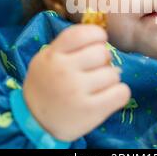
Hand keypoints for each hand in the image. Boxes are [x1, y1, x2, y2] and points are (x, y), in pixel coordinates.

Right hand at [23, 24, 130, 141]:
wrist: (35, 121)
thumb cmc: (47, 85)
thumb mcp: (47, 59)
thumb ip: (68, 46)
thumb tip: (103, 41)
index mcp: (52, 55)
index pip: (82, 34)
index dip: (97, 35)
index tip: (98, 42)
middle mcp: (63, 71)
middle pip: (102, 53)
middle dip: (104, 59)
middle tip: (96, 69)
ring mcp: (76, 91)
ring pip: (113, 74)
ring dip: (111, 78)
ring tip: (98, 85)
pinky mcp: (89, 111)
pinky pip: (121, 93)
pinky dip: (120, 93)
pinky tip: (109, 95)